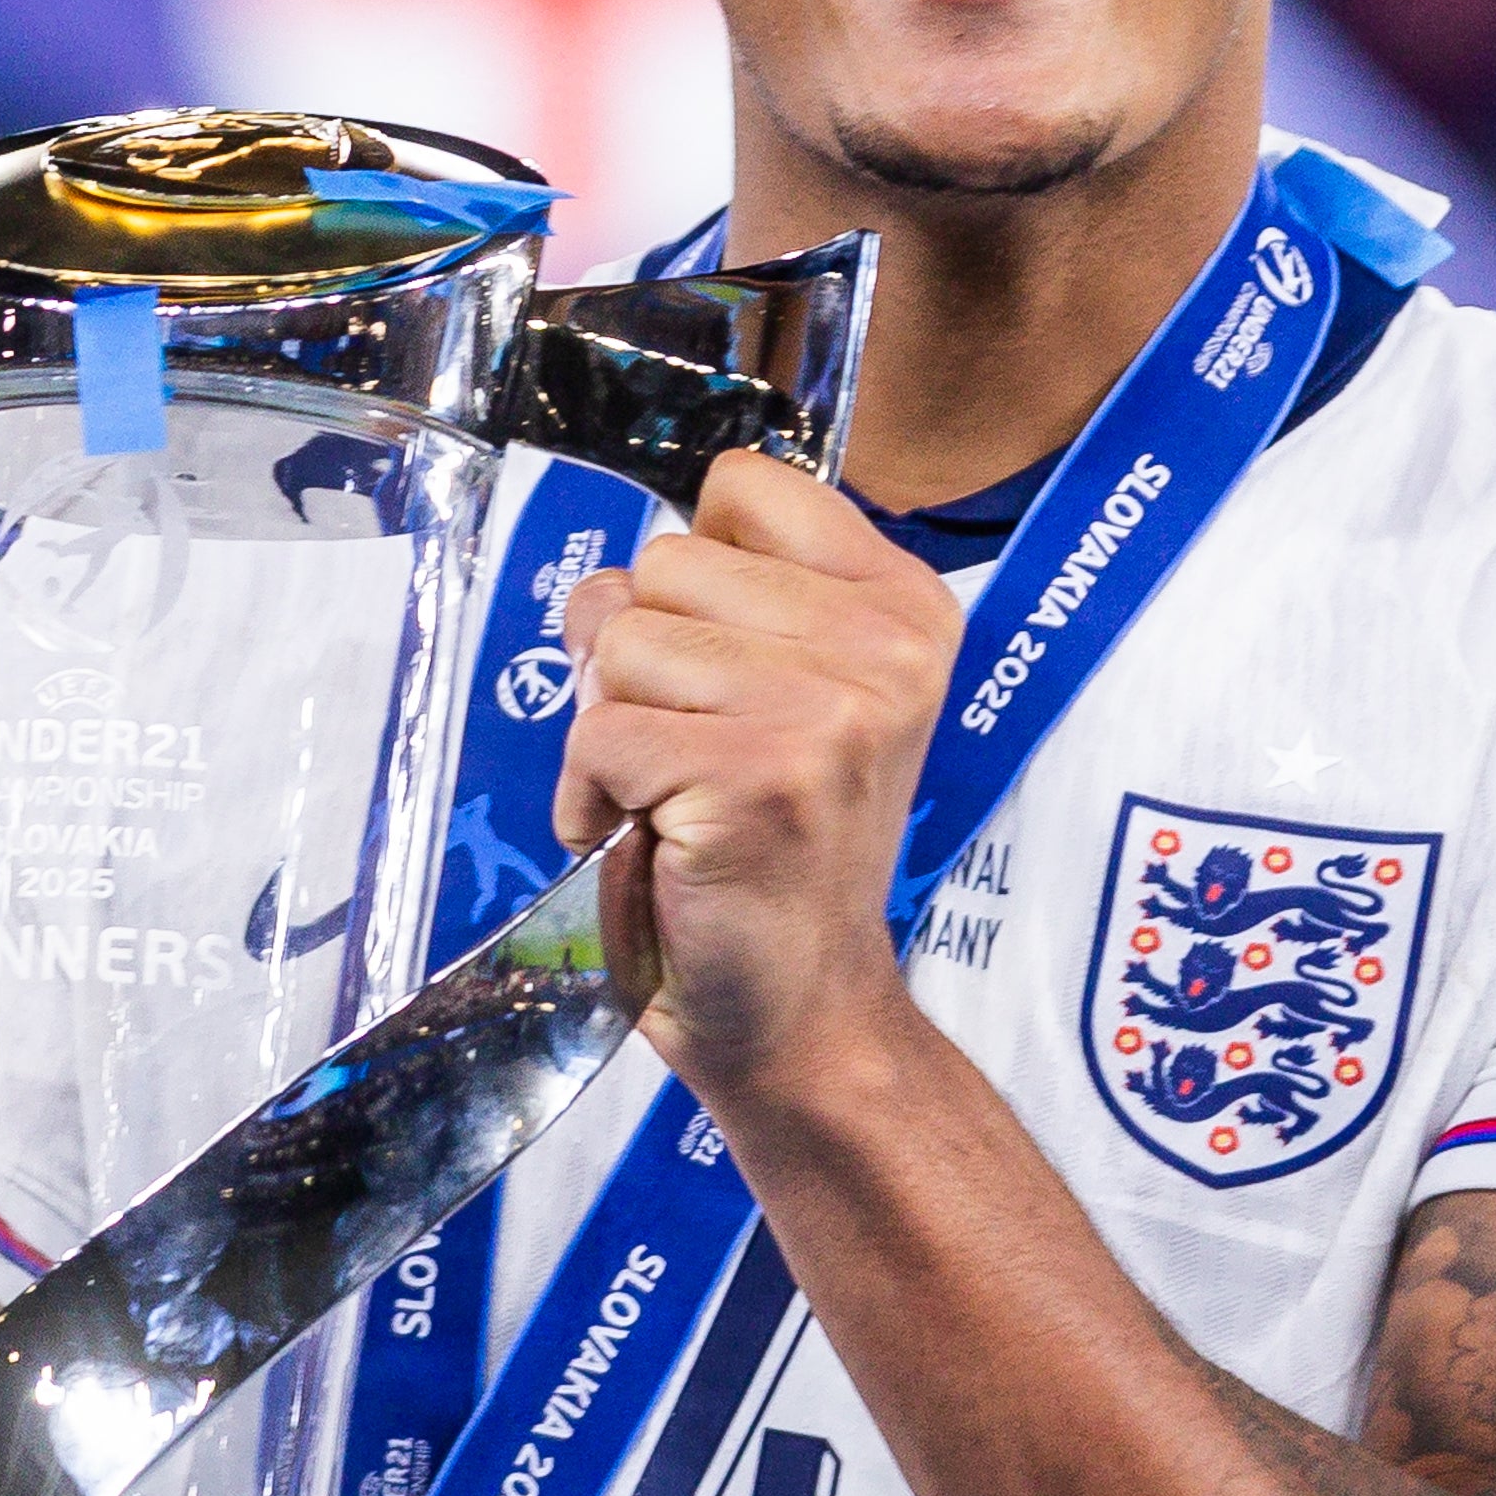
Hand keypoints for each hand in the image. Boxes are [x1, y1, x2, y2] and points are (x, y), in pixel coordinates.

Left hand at [553, 451, 958, 1089]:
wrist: (799, 1009)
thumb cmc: (770, 847)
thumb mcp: (778, 690)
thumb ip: (711, 601)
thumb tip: (601, 587)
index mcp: (904, 605)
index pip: (742, 486)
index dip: (693, 574)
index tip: (725, 664)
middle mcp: (886, 647)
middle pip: (663, 563)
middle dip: (642, 662)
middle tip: (695, 752)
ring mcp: (828, 710)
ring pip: (621, 642)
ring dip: (613, 733)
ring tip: (676, 800)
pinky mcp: (754, 775)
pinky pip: (597, 733)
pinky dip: (591, 798)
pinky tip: (651, 843)